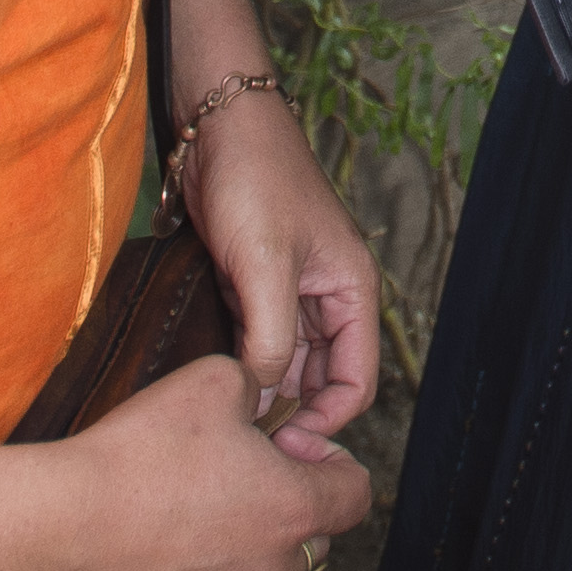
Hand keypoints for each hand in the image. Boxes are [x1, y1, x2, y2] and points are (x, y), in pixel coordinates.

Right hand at [29, 353, 367, 570]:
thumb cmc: (137, 458)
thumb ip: (254, 386)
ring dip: (241, 538)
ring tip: (191, 499)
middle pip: (310, 537)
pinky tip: (159, 534)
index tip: (292, 444)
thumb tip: (255, 399)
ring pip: (257, 569)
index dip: (332, 460)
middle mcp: (269, 569)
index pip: (356, 493)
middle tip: (239, 467)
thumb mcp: (213, 381)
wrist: (58, 527)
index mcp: (292, 510)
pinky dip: (197, 569)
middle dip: (286, 501)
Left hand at [169, 88, 380, 456]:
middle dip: (292, 411)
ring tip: (229, 415)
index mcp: (352, 291)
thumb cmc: (254, 181)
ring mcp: (291, 291)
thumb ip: (272, 338)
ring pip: (288, 363)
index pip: (356, 381)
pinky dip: (243, 362)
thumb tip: (264, 396)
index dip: (324, 421)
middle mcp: (328, 297)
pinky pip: (258, 340)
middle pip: (322, 378)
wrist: (218, 125)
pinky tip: (215, 380)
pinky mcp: (254, 284)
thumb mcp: (264, 266)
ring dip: (264, 388)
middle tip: (247, 440)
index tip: (280, 446)